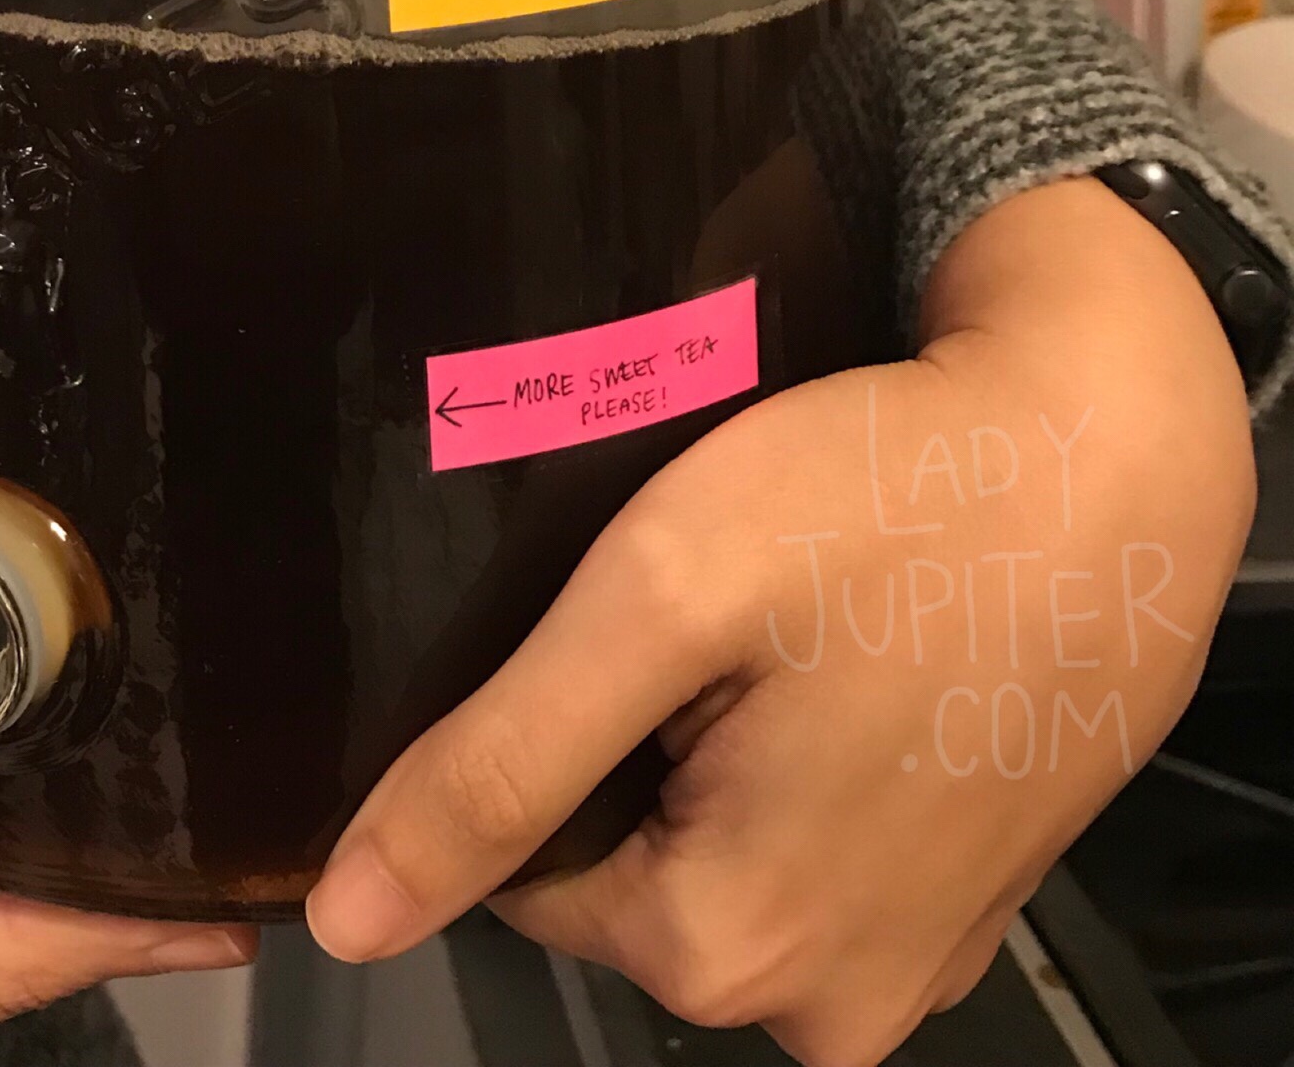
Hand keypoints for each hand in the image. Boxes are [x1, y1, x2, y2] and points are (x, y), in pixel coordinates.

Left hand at [305, 179, 1256, 1066]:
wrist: (1109, 454)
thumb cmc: (881, 508)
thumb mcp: (655, 609)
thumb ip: (496, 770)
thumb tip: (347, 918)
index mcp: (726, 951)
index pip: (523, 874)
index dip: (534, 736)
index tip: (596, 632)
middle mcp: (829, 1002)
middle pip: (627, 872)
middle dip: (631, 744)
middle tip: (697, 612)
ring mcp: (916, 954)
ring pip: (726, 852)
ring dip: (720, 746)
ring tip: (773, 625)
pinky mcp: (972, 890)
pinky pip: (823, 843)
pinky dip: (805, 758)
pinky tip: (839, 655)